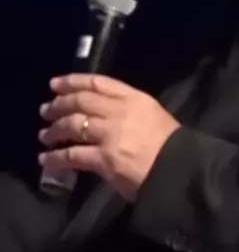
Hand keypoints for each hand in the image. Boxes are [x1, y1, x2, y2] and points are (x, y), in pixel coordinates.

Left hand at [38, 74, 180, 201]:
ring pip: (73, 125)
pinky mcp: (104, 158)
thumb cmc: (172, 145)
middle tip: (46, 110)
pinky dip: (56, 157)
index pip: (98, 83)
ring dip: (54, 129)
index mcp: (134, 98)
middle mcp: (120, 111)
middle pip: (81, 101)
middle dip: (59, 104)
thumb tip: (105, 114)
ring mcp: (110, 134)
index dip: (73, 81)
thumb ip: (129, 110)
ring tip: (44, 135)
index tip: (56, 84)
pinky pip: (73, 155)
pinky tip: (46, 159)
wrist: (181, 170)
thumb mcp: (153, 115)